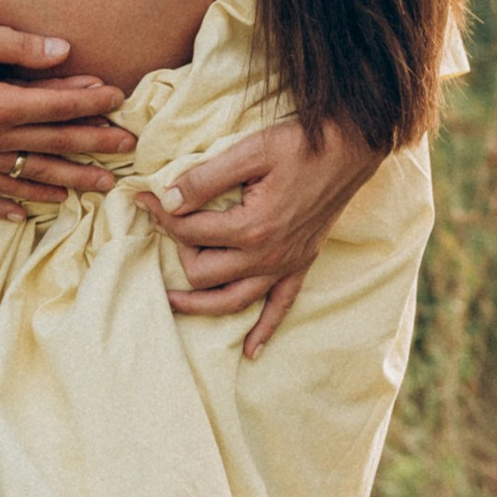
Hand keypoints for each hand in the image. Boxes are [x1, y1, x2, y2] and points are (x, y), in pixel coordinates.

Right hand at [0, 17, 133, 221]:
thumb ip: (19, 46)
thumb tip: (64, 53)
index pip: (56, 107)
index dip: (91, 102)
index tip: (119, 98)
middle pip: (52, 146)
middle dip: (95, 148)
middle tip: (130, 151)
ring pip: (28, 177)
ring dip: (68, 182)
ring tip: (99, 187)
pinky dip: (6, 206)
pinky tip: (27, 215)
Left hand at [142, 118, 383, 355]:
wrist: (351, 149)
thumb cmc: (300, 145)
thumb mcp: (249, 151)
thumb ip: (205, 179)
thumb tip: (166, 199)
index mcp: (250, 227)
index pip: (188, 232)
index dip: (161, 214)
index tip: (145, 198)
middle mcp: (267, 256)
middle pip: (202, 273)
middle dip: (178, 251)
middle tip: (169, 228)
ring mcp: (285, 265)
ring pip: (231, 301)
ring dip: (198, 305)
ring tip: (170, 301)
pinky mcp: (301, 266)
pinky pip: (280, 308)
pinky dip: (263, 331)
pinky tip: (250, 351)